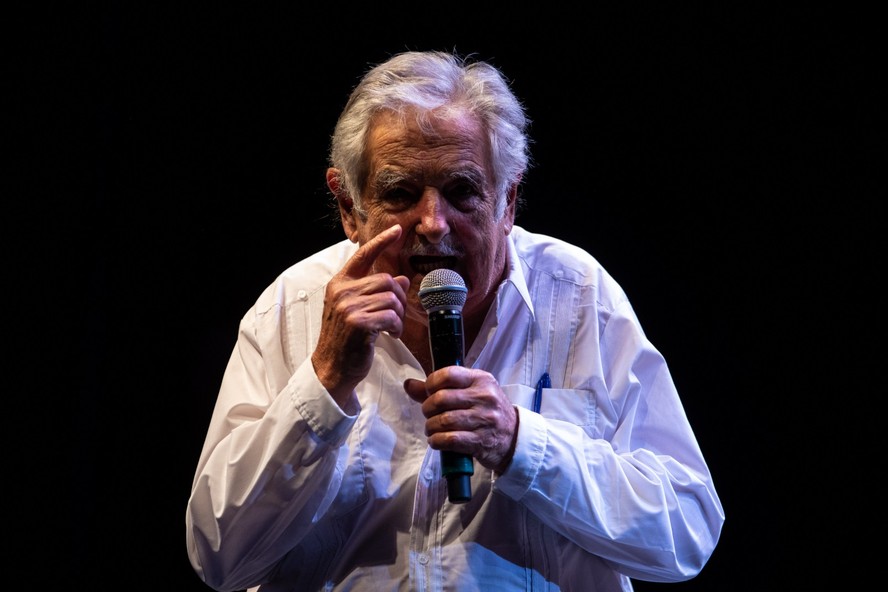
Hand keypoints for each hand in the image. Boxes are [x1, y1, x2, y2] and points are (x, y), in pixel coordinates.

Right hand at [312, 224, 409, 405]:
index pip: (362, 256)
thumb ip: (376, 292)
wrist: (331, 367)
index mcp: (339, 284)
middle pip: (386, 280)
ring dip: (398, 315)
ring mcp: (348, 306)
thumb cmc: (346, 339)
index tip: (397, 230)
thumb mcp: (358, 310)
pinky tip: (391, 335)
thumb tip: (402, 279)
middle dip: (398, 298)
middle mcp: (341, 291)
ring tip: (392, 328)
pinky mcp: (358, 323)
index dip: (381, 242)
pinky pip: (391, 316)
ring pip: (391, 298)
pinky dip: (396, 327)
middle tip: (397, 315)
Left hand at [404, 367, 518, 473]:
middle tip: (428, 414)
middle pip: (442, 399)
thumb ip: (439, 388)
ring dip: (431, 427)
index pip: (448, 374)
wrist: (514, 437)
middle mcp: (484, 397)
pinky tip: (436, 441)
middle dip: (427, 409)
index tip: (428, 393)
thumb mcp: (471, 393)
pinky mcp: (481, 441)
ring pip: (444, 420)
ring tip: (432, 429)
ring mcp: (484, 419)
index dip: (431, 384)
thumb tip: (409, 385)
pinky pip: (450, 440)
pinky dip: (437, 441)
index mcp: (481, 380)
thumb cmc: (487, 411)